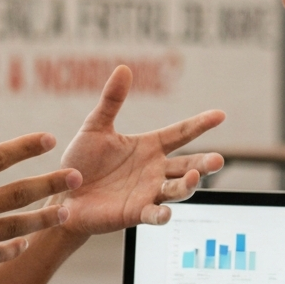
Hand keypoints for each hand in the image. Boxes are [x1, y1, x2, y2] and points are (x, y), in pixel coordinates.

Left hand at [57, 66, 224, 233]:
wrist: (64, 193)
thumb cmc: (82, 161)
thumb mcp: (95, 127)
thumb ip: (111, 101)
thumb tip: (123, 68)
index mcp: (149, 147)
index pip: (181, 133)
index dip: (200, 124)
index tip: (220, 115)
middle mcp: (154, 170)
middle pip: (188, 165)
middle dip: (204, 164)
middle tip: (217, 160)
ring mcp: (148, 192)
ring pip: (177, 190)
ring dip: (188, 186)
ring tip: (194, 178)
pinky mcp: (135, 213)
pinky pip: (153, 215)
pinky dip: (161, 215)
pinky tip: (166, 213)